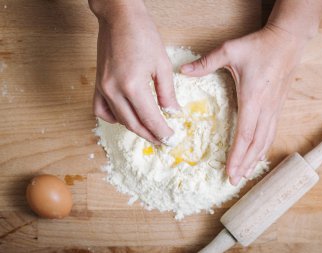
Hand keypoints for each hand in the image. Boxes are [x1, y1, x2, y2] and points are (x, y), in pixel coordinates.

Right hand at [90, 0, 179, 144]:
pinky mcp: (98, 84)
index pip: (150, 119)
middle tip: (163, 141)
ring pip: (119, 120)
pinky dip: (113, 118)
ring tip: (149, 131)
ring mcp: (103, 88)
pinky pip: (101, 110)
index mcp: (133, 86)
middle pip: (133, 124)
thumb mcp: (162, 65)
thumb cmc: (142, 35)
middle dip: (150, 135)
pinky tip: (125, 117)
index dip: (162, 132)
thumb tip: (173, 112)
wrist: (120, 18)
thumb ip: (167, 93)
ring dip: (135, 128)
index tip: (171, 139)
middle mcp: (114, 90)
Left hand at [181, 24, 306, 184]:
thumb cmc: (259, 46)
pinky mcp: (278, 106)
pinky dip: (263, 147)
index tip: (229, 171)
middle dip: (245, 164)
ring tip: (245, 174)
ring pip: (265, 141)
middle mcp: (266, 108)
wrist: (288, 40)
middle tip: (234, 181)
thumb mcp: (230, 50)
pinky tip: (258, 154)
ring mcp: (274, 109)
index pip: (244, 134)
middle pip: (256, 144)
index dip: (237, 155)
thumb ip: (206, 62)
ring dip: (255, 159)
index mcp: (253, 99)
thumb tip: (183, 70)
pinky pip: (271, 132)